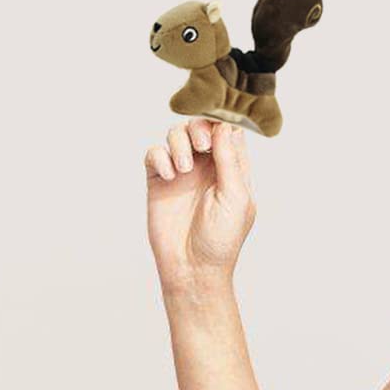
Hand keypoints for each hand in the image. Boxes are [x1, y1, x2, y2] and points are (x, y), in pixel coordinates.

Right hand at [144, 119, 254, 289]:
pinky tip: (169, 177)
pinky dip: (160, 158)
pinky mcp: (158, 182)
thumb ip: (230, 160)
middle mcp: (206, 166)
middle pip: (199, 125)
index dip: (222, 121)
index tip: (219, 130)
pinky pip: (154, 154)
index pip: (226, 129)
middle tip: (202, 148)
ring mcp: (181, 173)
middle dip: (199, 129)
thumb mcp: (235, 197)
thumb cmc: (220, 239)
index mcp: (230, 167)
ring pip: (175, 135)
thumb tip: (223, 127)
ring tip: (183, 169)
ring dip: (179, 144)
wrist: (192, 268)